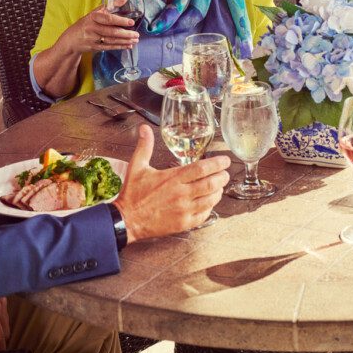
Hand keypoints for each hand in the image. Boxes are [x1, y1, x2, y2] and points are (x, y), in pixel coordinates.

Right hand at [60, 0, 138, 54]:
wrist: (71, 39)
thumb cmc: (86, 23)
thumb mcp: (96, 12)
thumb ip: (110, 6)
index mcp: (93, 17)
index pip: (108, 18)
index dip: (120, 20)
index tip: (131, 22)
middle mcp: (92, 27)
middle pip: (111, 31)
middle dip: (126, 34)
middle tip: (137, 34)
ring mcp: (92, 38)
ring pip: (112, 40)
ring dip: (125, 41)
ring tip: (135, 40)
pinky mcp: (94, 47)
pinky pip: (109, 47)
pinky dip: (120, 46)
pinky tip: (128, 45)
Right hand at [116, 125, 229, 239]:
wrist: (127, 220)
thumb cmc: (133, 194)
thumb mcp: (137, 167)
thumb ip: (145, 147)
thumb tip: (144, 128)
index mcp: (173, 178)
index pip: (202, 168)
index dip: (217, 163)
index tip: (225, 160)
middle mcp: (181, 194)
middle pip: (211, 183)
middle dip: (223, 177)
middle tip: (225, 173)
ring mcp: (184, 210)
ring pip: (211, 199)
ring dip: (219, 191)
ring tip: (219, 186)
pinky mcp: (183, 224)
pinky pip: (204, 215)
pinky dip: (210, 207)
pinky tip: (209, 201)